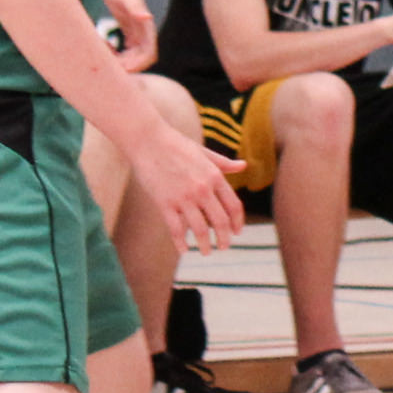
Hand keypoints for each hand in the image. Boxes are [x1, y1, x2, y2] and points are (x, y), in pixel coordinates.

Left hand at [103, 0, 158, 73]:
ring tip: (104, 56)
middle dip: (127, 66)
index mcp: (146, 28)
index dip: (138, 65)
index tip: (122, 69)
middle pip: (141, 59)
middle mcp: (144, 33)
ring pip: (133, 57)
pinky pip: (127, 51)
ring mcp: (138, 33)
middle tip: (108, 65)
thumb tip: (147, 17)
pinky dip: (117, 55)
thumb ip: (135, 7)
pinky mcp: (130, 32)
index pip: (149, 54)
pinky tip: (105, 50)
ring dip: (122, 62)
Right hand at [136, 128, 244, 256]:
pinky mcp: (165, 203)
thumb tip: (244, 166)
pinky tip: (184, 250)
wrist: (147, 140)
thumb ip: (223, 163)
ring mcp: (184, 197)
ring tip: (206, 252)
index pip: (234, 206)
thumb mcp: (204, 152)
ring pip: (200, 230)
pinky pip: (176, 229)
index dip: (237, 222)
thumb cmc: (175, 144)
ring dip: (205, 245)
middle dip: (224, 239)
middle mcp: (203, 189)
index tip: (236, 232)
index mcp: (214, 176)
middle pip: (220, 222)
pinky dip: (181, 243)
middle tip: (223, 247)